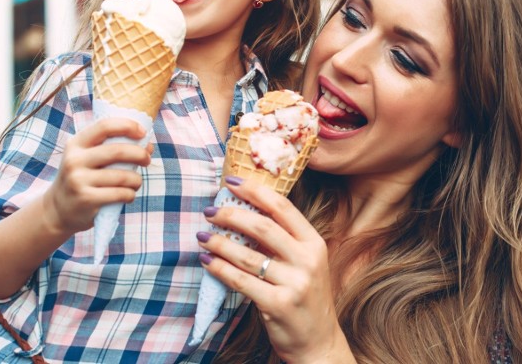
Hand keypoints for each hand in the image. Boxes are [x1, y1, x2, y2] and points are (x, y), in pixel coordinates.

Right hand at [44, 118, 150, 236]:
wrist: (58, 209)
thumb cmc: (83, 177)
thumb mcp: (89, 158)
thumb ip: (114, 148)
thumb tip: (148, 145)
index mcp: (76, 144)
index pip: (105, 126)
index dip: (128, 126)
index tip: (143, 133)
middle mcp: (74, 160)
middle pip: (118, 151)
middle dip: (140, 154)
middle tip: (147, 160)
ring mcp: (78, 180)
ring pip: (123, 176)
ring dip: (137, 180)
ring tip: (136, 182)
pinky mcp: (85, 199)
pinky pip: (120, 194)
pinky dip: (130, 194)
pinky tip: (128, 195)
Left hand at [199, 178, 353, 363]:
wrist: (318, 340)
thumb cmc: (306, 297)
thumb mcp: (305, 263)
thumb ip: (283, 241)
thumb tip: (244, 213)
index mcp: (314, 243)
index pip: (283, 207)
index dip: (255, 191)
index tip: (232, 182)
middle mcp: (307, 260)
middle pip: (263, 227)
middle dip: (231, 215)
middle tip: (210, 210)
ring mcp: (294, 283)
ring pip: (248, 255)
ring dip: (220, 243)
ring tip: (202, 236)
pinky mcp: (278, 304)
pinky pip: (241, 281)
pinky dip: (220, 269)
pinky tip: (207, 262)